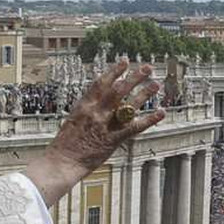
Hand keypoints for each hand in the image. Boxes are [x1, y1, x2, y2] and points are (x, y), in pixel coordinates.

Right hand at [25, 60, 165, 207]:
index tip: (124, 62)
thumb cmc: (65, 144)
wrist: (62, 162)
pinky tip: (161, 112)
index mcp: (85, 105)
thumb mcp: (73, 121)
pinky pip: (135, 127)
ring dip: (144, 93)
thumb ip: (86, 110)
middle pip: (119, 89)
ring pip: (129, 104)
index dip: (114, 71)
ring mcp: (106, 125)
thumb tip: (95, 101)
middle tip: (146, 68)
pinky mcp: (114, 139)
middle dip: (133, 77)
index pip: (102, 82)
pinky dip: (150, 119)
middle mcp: (96, 112)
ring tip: (155, 84)